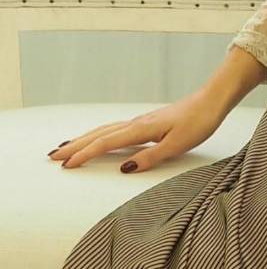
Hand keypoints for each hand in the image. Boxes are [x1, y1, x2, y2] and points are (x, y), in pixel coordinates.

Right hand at [46, 90, 228, 173]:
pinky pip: (115, 128)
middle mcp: (136, 123)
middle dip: (75, 146)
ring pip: (105, 130)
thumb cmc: (199, 122)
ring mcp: (140, 121)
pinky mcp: (147, 122)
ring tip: (66, 147)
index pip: (106, 143)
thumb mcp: (178, 144)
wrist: (212, 100)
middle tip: (52, 156)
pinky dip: (100, 134)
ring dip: (84, 139)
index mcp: (141, 129)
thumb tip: (124, 168)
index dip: (85, 155)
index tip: (66, 166)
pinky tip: (98, 138)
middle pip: (99, 134)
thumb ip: (150, 157)